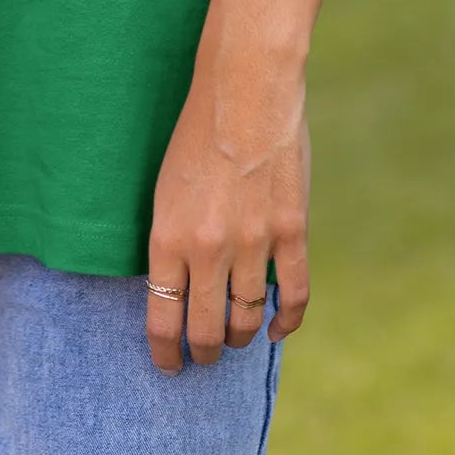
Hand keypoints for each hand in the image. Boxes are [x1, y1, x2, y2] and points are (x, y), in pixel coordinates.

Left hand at [145, 43, 310, 372]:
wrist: (244, 89)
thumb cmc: (196, 132)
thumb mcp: (165, 188)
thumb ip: (172, 240)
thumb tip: (177, 288)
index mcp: (167, 237)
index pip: (162, 318)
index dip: (165, 352)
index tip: (168, 364)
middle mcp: (207, 248)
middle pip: (206, 330)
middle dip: (203, 352)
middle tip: (203, 354)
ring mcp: (253, 242)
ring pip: (246, 319)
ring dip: (239, 336)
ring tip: (235, 337)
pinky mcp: (291, 230)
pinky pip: (293, 295)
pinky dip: (285, 321)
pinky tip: (275, 328)